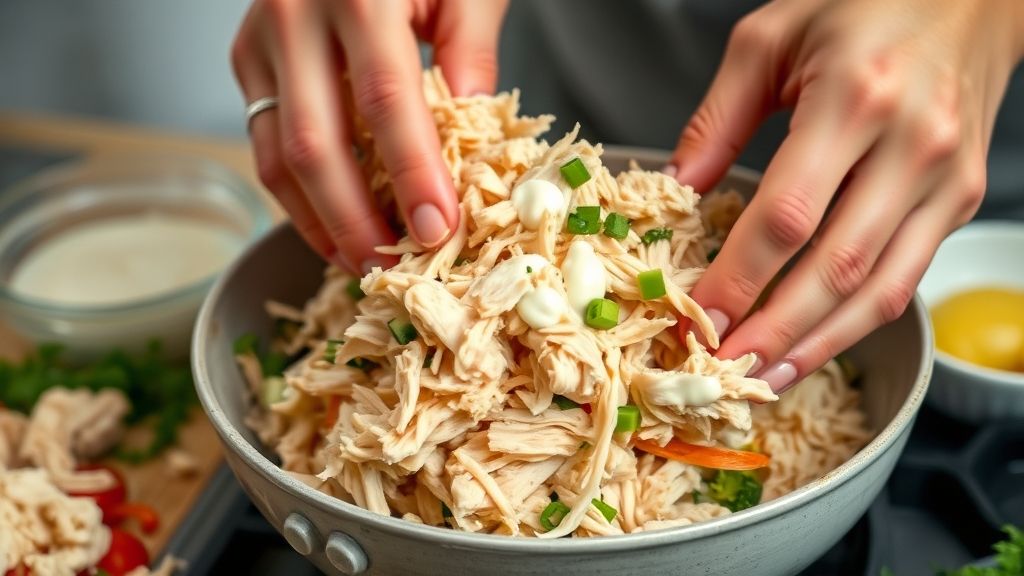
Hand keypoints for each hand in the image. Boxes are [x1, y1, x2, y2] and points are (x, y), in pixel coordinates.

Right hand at [231, 0, 507, 273]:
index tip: (438, 230)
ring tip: (360, 261)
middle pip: (315, 146)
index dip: (412, 174)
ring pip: (275, 156)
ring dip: (318, 220)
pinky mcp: (247, 57)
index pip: (386, 103)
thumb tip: (472, 127)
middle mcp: (294, 17)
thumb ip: (470, 48)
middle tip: (391, 268)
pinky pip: (264, 141)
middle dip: (354, 221)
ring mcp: (260, 40)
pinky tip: (332, 222)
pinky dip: (297, 193)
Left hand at [667, 0, 1023, 391]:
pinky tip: (814, 345)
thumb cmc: (863, 7)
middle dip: (773, 332)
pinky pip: (905, 278)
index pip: (787, 215)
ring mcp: (947, 179)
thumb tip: (676, 191)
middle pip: (835, 267)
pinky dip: (856, 322)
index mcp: (853, 98)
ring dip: (816, 345)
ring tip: (765, 379)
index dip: (739, 279)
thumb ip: (717, 119)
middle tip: (724, 373)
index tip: (696, 319)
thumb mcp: (769, 38)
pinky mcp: (961, 199)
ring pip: (877, 289)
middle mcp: (912, 145)